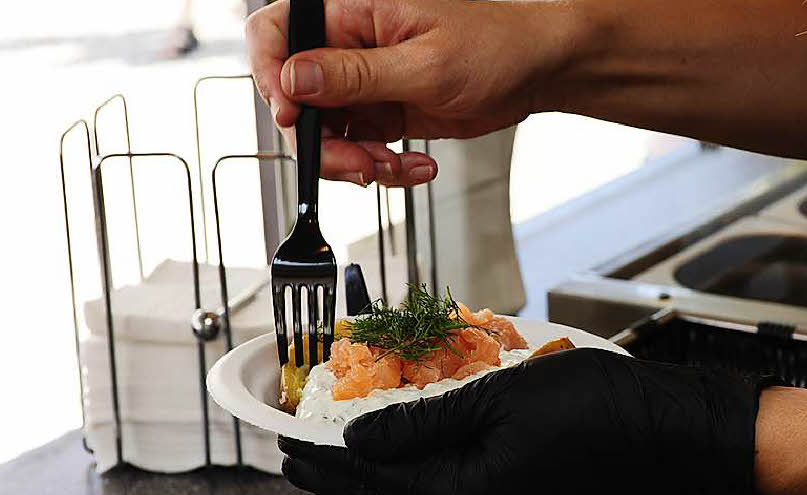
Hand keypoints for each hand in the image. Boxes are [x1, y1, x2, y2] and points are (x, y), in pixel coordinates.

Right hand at [245, 0, 574, 186]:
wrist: (534, 71)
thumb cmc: (494, 46)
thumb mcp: (425, 65)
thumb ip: (356, 75)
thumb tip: (296, 77)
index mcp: (352, 10)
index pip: (278, 34)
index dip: (272, 77)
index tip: (294, 118)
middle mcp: (350, 45)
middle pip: (297, 97)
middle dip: (322, 142)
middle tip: (358, 165)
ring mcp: (364, 83)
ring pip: (326, 133)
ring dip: (354, 163)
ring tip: (392, 167)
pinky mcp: (381, 113)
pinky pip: (358, 149)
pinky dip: (380, 167)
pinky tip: (413, 165)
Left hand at [280, 348, 766, 494]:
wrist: (671, 434)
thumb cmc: (594, 409)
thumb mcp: (496, 398)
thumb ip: (421, 423)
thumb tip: (360, 439)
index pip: (377, 481)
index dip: (328, 463)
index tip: (286, 448)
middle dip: (346, 476)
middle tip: (299, 458)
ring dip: (385, 477)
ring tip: (348, 457)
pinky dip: (427, 478)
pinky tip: (414, 460)